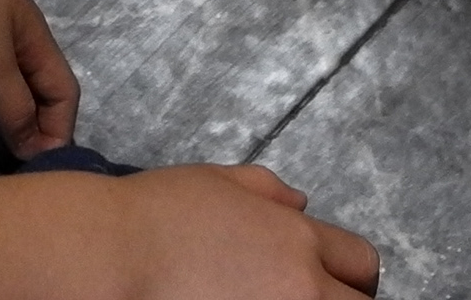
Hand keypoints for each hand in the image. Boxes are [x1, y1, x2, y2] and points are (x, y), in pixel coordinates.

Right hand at [111, 166, 378, 299]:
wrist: (109, 259)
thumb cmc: (151, 219)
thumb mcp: (214, 182)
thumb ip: (265, 190)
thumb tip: (297, 204)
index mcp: (296, 239)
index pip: (361, 262)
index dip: (347, 271)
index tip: (331, 279)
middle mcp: (300, 287)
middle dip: (341, 299)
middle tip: (308, 297)